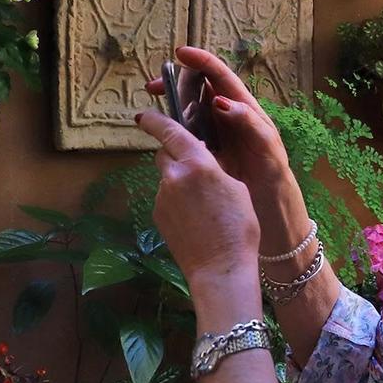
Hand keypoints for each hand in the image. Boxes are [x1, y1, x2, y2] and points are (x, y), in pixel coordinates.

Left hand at [136, 108, 259, 284]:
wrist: (220, 267)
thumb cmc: (239, 227)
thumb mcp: (236, 187)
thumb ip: (214, 167)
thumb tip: (201, 161)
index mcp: (197, 163)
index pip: (170, 132)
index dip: (155, 120)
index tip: (143, 115)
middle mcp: (174, 176)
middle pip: (165, 154)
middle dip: (176, 155)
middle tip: (196, 168)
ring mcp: (162, 197)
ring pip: (167, 178)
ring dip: (179, 180)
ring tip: (202, 202)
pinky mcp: (158, 216)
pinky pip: (166, 198)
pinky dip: (177, 200)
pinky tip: (195, 217)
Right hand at [146, 47, 293, 204]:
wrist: (267, 196)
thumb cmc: (271, 164)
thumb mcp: (265, 140)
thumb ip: (246, 119)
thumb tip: (219, 101)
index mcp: (241, 104)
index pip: (219, 75)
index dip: (200, 61)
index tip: (180, 54)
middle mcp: (224, 112)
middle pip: (197, 87)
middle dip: (174, 81)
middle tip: (153, 87)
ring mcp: (212, 128)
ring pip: (187, 107)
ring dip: (169, 104)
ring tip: (152, 107)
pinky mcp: (203, 146)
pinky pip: (184, 131)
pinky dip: (171, 128)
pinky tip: (161, 132)